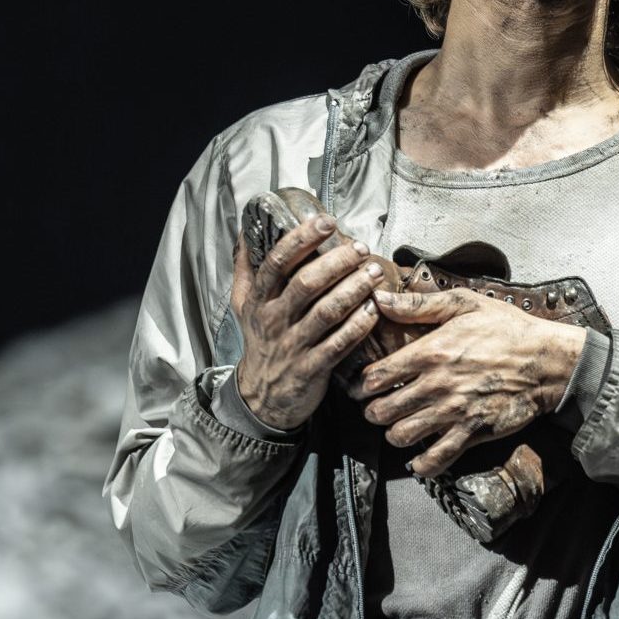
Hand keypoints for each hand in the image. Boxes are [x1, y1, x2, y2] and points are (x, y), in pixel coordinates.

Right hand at [230, 215, 384, 431]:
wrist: (261, 396)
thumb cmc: (260, 342)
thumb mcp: (244, 305)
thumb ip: (246, 267)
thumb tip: (246, 229)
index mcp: (259, 300)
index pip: (277, 262)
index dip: (301, 239)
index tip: (325, 222)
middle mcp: (274, 320)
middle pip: (305, 284)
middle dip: (336, 262)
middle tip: (360, 248)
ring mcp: (292, 345)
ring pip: (326, 312)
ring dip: (354, 290)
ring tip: (374, 272)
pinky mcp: (311, 369)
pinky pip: (338, 345)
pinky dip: (357, 327)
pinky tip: (374, 310)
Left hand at [349, 288, 585, 477]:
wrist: (547, 362)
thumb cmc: (507, 329)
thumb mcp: (464, 304)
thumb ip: (418, 304)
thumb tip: (379, 299)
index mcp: (430, 352)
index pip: (376, 377)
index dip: (362, 385)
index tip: (362, 386)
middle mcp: (436, 385)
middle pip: (382, 410)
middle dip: (372, 411)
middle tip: (375, 408)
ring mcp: (454, 412)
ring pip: (402, 435)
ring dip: (393, 434)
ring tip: (397, 427)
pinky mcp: (472, 433)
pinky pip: (436, 459)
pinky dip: (421, 463)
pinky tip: (418, 457)